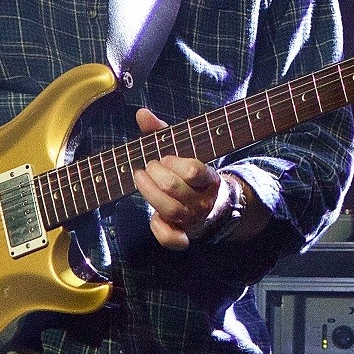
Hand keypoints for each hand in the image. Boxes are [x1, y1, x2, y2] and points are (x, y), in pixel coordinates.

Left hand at [131, 107, 224, 248]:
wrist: (213, 204)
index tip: (163, 157)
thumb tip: (141, 113)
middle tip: (149, 166)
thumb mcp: (181, 149)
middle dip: (155, 174)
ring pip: (168, 209)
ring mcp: (192, 219)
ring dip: (149, 191)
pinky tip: (153, 217)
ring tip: (141, 178)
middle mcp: (202, 200)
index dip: (172, 162)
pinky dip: (160, 230)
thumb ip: (161, 132)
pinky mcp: (183, 234)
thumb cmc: (190, 172)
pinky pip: (172, 239)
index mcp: (208, 178)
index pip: (193, 170)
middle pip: (173, 188)